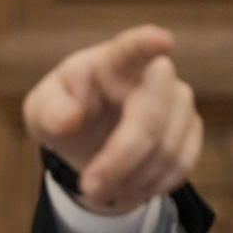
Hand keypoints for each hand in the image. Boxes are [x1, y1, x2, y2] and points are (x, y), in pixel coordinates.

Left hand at [23, 25, 201, 213]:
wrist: (86, 136)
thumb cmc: (62, 113)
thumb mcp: (41, 113)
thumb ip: (50, 112)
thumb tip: (69, 119)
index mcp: (111, 62)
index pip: (131, 48)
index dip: (147, 44)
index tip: (161, 41)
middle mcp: (153, 75)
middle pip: (149, 118)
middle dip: (119, 160)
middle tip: (88, 189)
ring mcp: (178, 101)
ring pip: (166, 149)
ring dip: (129, 180)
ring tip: (97, 191)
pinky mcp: (191, 129)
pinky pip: (180, 166)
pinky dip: (149, 186)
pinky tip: (124, 188)